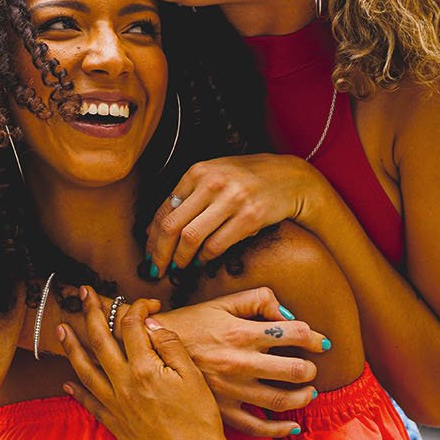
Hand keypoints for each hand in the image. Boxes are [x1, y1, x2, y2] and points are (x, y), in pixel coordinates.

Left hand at [56, 289, 231, 439]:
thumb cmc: (200, 421)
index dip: (137, 308)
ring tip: (60, 329)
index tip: (145, 304)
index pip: (132, 326)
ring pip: (85, 369)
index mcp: (144, 368)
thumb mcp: (194, 377)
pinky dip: (77, 391)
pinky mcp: (115, 424)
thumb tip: (152, 325)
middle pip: (100, 340)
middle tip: (82, 293)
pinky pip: (89, 403)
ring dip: (71, 347)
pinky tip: (67, 382)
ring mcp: (116, 404)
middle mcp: (123, 383)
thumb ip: (171, 347)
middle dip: (90, 312)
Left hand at [146, 154, 320, 273]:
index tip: (149, 252)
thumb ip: (187, 196)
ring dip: (180, 259)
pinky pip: (216, 245)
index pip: (164, 209)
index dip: (152, 236)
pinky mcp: (249, 217)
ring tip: (177, 268)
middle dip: (159, 252)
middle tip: (155, 268)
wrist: (290, 178)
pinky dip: (204, 258)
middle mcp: (211, 183)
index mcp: (197, 172)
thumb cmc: (247, 178)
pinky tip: (200, 262)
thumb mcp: (214, 175)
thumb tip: (155, 227)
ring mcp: (231, 200)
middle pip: (172, 226)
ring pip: (191, 238)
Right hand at [155, 288, 326, 436]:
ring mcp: (232, 389)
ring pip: (282, 400)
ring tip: (307, 392)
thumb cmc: (187, 324)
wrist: (148, 349)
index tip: (320, 342)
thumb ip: (256, 299)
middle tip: (311, 369)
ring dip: (303, 397)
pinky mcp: (223, 410)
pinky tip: (290, 426)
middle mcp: (241, 362)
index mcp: (242, 332)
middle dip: (310, 369)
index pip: (296, 333)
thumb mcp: (220, 303)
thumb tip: (286, 314)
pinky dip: (280, 430)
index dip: (315, 337)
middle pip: (295, 369)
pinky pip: (258, 426)